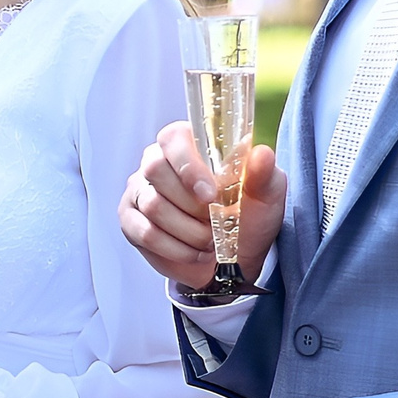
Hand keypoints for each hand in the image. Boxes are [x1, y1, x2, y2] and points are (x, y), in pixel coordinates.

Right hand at [119, 123, 285, 291]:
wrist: (236, 259)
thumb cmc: (249, 218)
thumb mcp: (266, 196)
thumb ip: (264, 173)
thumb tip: (262, 153)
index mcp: (189, 144)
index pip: (173, 139)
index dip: (188, 165)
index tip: (210, 193)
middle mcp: (157, 162)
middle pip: (155, 170)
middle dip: (191, 205)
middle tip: (215, 221)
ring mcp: (139, 191)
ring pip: (153, 205)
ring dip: (188, 231)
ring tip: (209, 239)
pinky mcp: (130, 220)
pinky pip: (145, 232)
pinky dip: (175, 248)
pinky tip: (194, 252)